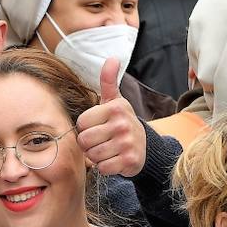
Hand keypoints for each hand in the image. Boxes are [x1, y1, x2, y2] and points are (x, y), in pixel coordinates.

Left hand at [75, 59, 146, 177]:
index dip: (85, 128)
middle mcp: (122, 124)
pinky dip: (105, 167)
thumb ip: (108, 81)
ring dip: (96, 156)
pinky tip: (114, 160)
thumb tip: (112, 58)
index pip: (81, 123)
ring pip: (92, 155)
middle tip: (100, 141)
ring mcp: (127, 143)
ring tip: (107, 150)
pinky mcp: (129, 161)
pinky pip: (103, 168)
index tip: (97, 127)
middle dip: (88, 144)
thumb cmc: (121, 122)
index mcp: (115, 108)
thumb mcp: (115, 101)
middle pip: (84, 140)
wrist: (145, 146)